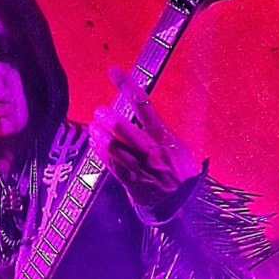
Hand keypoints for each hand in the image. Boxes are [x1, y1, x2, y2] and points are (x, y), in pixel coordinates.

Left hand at [89, 67, 198, 210]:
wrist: (185, 207)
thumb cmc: (183, 175)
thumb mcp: (179, 148)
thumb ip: (160, 132)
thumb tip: (145, 115)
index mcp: (164, 137)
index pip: (144, 104)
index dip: (127, 86)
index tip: (114, 71)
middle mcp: (151, 150)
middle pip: (125, 129)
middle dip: (109, 118)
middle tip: (99, 111)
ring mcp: (140, 167)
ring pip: (114, 148)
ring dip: (100, 136)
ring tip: (93, 127)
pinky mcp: (131, 182)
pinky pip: (112, 165)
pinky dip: (100, 152)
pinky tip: (94, 143)